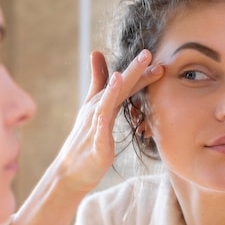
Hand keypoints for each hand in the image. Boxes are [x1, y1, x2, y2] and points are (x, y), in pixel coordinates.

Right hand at [54, 49, 162, 194]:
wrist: (70, 172)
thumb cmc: (85, 139)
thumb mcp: (92, 107)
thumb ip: (97, 81)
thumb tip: (96, 52)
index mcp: (102, 103)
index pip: (124, 85)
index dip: (139, 71)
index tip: (154, 56)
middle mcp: (97, 111)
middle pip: (117, 89)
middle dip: (132, 72)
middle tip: (147, 54)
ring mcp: (95, 129)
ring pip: (105, 108)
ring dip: (112, 92)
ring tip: (119, 77)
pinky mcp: (95, 148)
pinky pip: (98, 136)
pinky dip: (100, 126)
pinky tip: (102, 117)